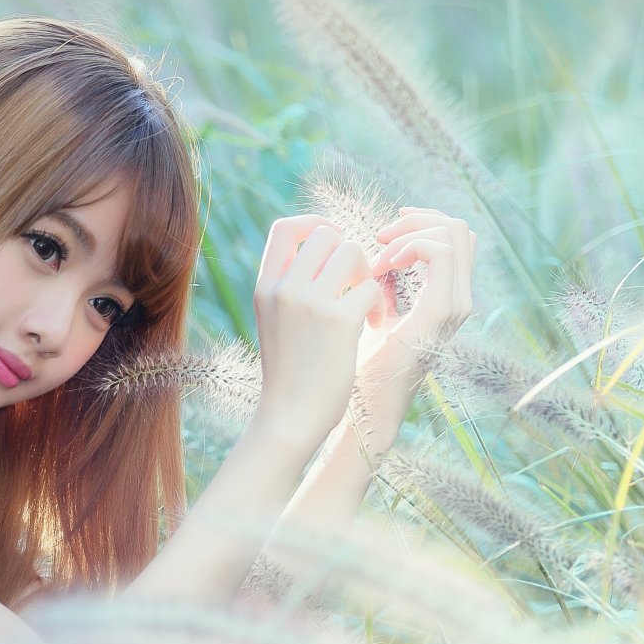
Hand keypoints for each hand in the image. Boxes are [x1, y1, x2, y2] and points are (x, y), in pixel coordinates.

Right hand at [250, 215, 384, 445]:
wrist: (290, 417)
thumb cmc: (289, 373)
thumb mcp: (274, 321)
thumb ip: (289, 286)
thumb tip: (321, 248)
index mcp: (265, 286)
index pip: (286, 227)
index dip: (314, 225)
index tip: (332, 245)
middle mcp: (284, 288)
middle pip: (326, 235)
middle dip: (348, 253)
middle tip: (355, 284)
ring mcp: (310, 303)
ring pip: (353, 252)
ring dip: (366, 275)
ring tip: (364, 306)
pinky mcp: (339, 321)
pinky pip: (370, 287)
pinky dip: (377, 304)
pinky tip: (371, 326)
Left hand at [350, 208, 476, 428]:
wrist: (365, 403)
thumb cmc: (364, 362)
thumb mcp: (377, 311)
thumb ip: (387, 283)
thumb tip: (375, 254)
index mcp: (447, 296)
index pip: (453, 238)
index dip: (420, 223)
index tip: (383, 233)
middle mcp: (458, 299)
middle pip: (458, 229)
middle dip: (417, 220)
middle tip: (380, 235)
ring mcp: (454, 305)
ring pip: (453, 233)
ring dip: (410, 232)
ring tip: (378, 253)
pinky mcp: (440, 310)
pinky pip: (440, 253)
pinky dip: (410, 247)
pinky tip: (383, 265)